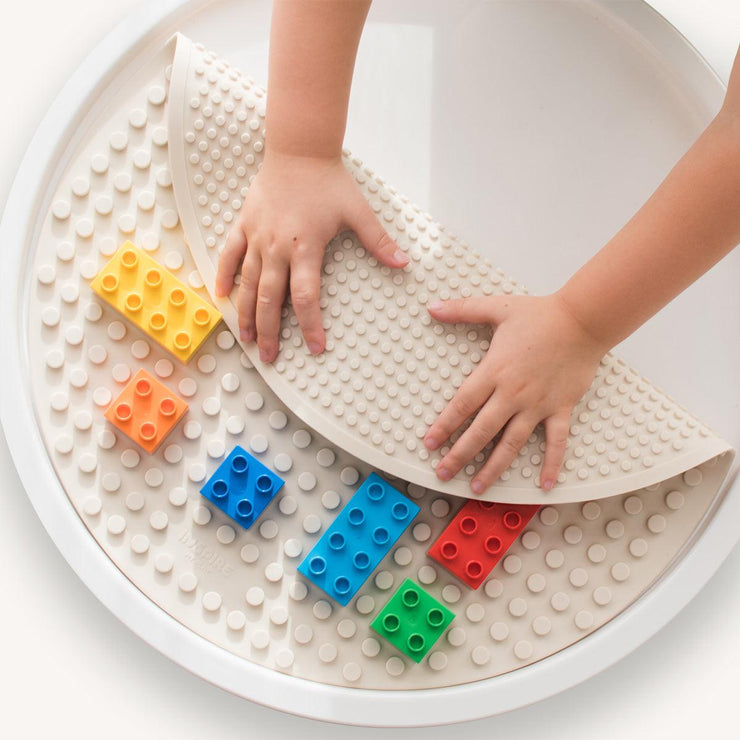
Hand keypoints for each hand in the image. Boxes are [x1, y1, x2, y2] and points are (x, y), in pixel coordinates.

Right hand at [215, 150, 408, 361]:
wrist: (299, 149)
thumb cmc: (329, 181)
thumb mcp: (358, 211)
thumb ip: (379, 241)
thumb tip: (405, 263)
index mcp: (306, 248)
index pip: (306, 297)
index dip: (310, 326)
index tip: (316, 348)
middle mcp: (277, 247)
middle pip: (270, 299)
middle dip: (270, 332)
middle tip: (270, 357)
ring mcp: (257, 236)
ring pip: (247, 283)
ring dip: (245, 313)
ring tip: (245, 339)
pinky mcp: (244, 224)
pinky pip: (229, 254)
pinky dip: (224, 275)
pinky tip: (220, 296)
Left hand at [423, 293, 606, 493]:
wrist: (583, 320)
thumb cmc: (540, 314)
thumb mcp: (497, 308)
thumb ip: (463, 309)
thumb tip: (433, 307)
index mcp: (494, 372)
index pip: (462, 405)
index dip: (444, 426)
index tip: (430, 443)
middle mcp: (512, 394)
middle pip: (480, 432)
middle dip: (459, 455)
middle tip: (443, 473)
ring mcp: (537, 405)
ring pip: (511, 444)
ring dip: (493, 468)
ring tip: (477, 488)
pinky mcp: (560, 409)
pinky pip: (556, 442)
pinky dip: (552, 464)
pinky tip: (544, 485)